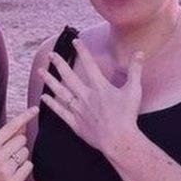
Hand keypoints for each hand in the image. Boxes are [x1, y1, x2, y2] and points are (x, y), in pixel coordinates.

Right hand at [0, 107, 38, 180]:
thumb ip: (5, 137)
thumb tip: (22, 123)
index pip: (11, 126)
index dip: (25, 116)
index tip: (35, 109)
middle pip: (22, 140)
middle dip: (19, 146)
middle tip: (8, 156)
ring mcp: (4, 169)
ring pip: (26, 153)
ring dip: (21, 158)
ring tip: (9, 165)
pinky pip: (28, 166)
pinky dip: (24, 168)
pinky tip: (14, 173)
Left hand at [39, 39, 143, 153]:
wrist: (119, 140)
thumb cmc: (127, 116)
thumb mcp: (134, 91)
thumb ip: (135, 70)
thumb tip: (140, 53)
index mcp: (99, 87)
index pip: (89, 65)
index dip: (82, 51)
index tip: (75, 41)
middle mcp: (86, 96)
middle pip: (69, 76)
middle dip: (59, 64)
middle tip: (50, 54)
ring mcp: (78, 110)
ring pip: (60, 92)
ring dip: (49, 80)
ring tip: (40, 71)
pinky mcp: (75, 123)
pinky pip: (60, 111)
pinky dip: (51, 104)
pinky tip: (43, 97)